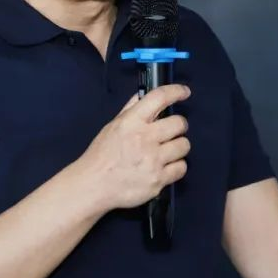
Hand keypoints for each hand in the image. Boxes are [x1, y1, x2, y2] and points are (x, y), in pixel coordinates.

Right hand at [77, 84, 191, 211]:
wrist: (94, 185)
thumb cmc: (101, 156)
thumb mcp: (112, 127)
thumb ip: (130, 110)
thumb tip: (143, 96)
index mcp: (131, 122)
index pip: (159, 98)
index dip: (176, 91)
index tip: (184, 92)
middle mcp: (144, 138)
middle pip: (179, 123)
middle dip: (178, 126)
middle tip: (171, 131)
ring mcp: (153, 160)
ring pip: (183, 145)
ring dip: (177, 147)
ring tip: (166, 152)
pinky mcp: (158, 179)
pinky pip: (181, 168)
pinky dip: (176, 167)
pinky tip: (165, 167)